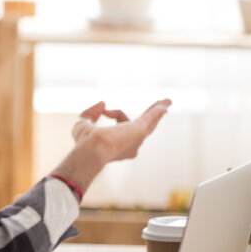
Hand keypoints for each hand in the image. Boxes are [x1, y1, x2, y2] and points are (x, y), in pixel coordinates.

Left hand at [52, 98, 171, 193]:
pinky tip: (166, 103)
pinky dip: (158, 110)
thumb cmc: (85, 142)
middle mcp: (131, 146)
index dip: (113, 113)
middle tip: (161, 110)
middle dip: (151, 118)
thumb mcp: (83, 124)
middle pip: (142, 127)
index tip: (104, 110)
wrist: (93, 149)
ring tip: (167, 102)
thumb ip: (91, 113)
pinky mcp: (140, 130)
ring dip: (157, 111)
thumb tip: (103, 103)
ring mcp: (137, 138)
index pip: (121, 124)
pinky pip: (151, 117)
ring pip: (150, 122)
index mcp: (118, 147)